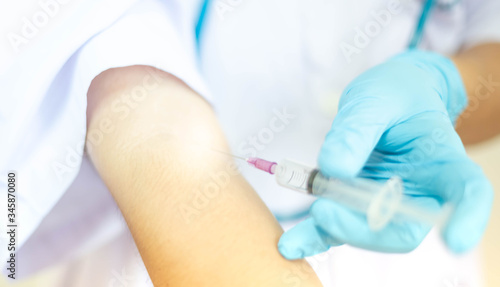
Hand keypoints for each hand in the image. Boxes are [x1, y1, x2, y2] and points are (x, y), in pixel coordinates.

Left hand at [278, 50, 493, 258]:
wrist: (387, 98)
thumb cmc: (393, 94)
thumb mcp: (375, 99)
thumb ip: (355, 131)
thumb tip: (332, 169)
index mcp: (442, 160)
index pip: (467, 192)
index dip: (467, 219)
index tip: (455, 242)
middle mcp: (420, 191)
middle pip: (404, 228)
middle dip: (363, 228)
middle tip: (324, 210)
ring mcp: (387, 203)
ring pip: (366, 232)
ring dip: (333, 229)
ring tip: (302, 224)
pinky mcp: (356, 206)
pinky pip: (338, 227)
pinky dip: (313, 236)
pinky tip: (291, 245)